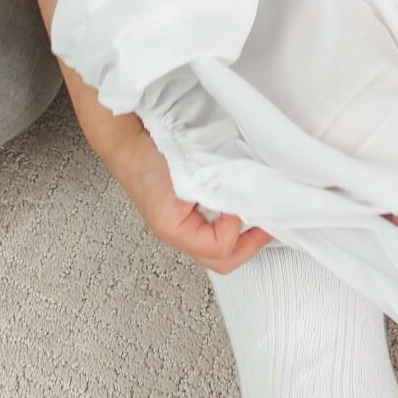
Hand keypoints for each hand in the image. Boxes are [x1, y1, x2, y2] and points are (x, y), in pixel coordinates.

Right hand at [108, 115, 269, 273]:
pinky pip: (213, 228)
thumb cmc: (148, 154)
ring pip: (218, 248)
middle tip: (270, 223)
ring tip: (258, 215)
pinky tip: (238, 205)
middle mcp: (179, 234)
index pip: (220, 248)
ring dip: (242, 234)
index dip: (236, 227)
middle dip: (250, 243)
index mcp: (176, 230)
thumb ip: (216, 191)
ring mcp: (181, 226)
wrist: (126, 138)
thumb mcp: (187, 173)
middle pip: (222, 259)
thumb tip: (248, 201)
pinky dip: (230, 222)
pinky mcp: (184, 213)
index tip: (239, 205)